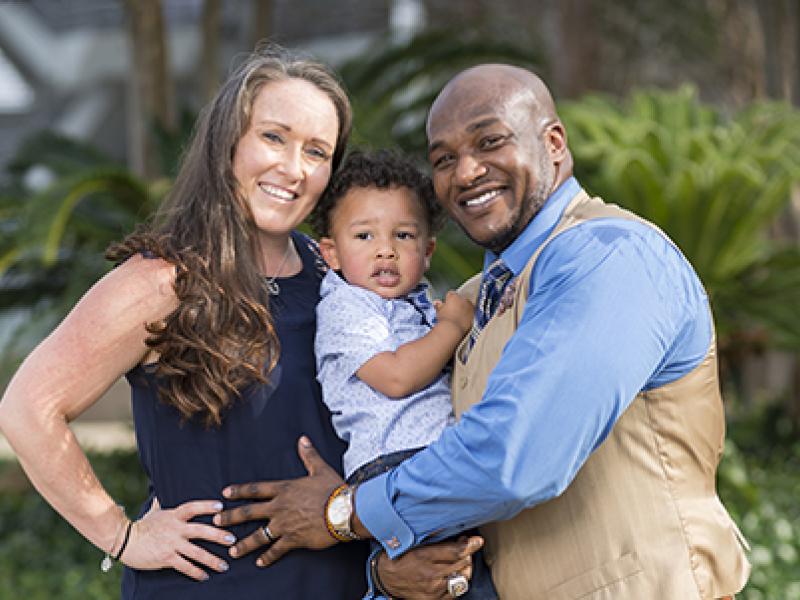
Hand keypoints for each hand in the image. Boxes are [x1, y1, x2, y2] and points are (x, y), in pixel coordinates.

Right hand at [122, 497, 234, 580]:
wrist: (124, 541)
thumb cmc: (141, 526)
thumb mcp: (153, 511)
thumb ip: (161, 502)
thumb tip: (159, 492)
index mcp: (174, 516)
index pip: (193, 508)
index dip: (207, 506)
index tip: (221, 507)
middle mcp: (175, 529)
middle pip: (201, 531)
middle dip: (218, 535)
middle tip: (232, 540)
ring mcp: (172, 545)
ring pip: (197, 552)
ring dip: (212, 560)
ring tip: (224, 565)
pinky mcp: (166, 559)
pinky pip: (185, 566)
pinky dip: (196, 572)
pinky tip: (205, 576)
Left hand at [215, 436, 343, 566]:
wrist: (344, 510)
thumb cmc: (333, 489)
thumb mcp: (320, 469)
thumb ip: (309, 455)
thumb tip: (303, 439)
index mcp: (284, 489)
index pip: (256, 489)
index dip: (240, 491)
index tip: (225, 494)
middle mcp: (280, 507)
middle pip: (250, 512)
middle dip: (231, 517)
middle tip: (216, 522)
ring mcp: (285, 524)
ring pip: (258, 535)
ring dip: (244, 544)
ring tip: (232, 550)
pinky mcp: (293, 539)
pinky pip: (276, 550)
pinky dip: (268, 557)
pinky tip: (260, 562)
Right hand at [378, 535, 482, 598]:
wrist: (386, 577)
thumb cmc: (400, 556)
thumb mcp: (416, 543)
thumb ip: (438, 540)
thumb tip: (458, 536)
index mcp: (424, 556)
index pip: (455, 551)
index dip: (469, 545)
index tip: (478, 541)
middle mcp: (430, 574)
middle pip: (461, 564)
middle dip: (467, 554)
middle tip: (465, 547)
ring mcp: (432, 590)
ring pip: (461, 579)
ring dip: (465, 569)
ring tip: (461, 561)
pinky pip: (455, 592)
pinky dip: (457, 582)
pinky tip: (453, 575)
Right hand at [435, 291, 473, 335]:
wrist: (452, 329)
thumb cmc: (444, 318)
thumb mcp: (439, 311)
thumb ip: (439, 305)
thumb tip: (436, 302)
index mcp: (454, 296)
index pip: (451, 294)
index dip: (447, 298)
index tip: (445, 303)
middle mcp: (464, 300)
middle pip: (461, 299)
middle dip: (457, 302)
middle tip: (452, 309)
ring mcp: (470, 308)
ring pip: (467, 305)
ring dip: (463, 308)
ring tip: (457, 315)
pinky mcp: (473, 316)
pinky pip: (470, 313)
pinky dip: (467, 316)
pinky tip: (462, 320)